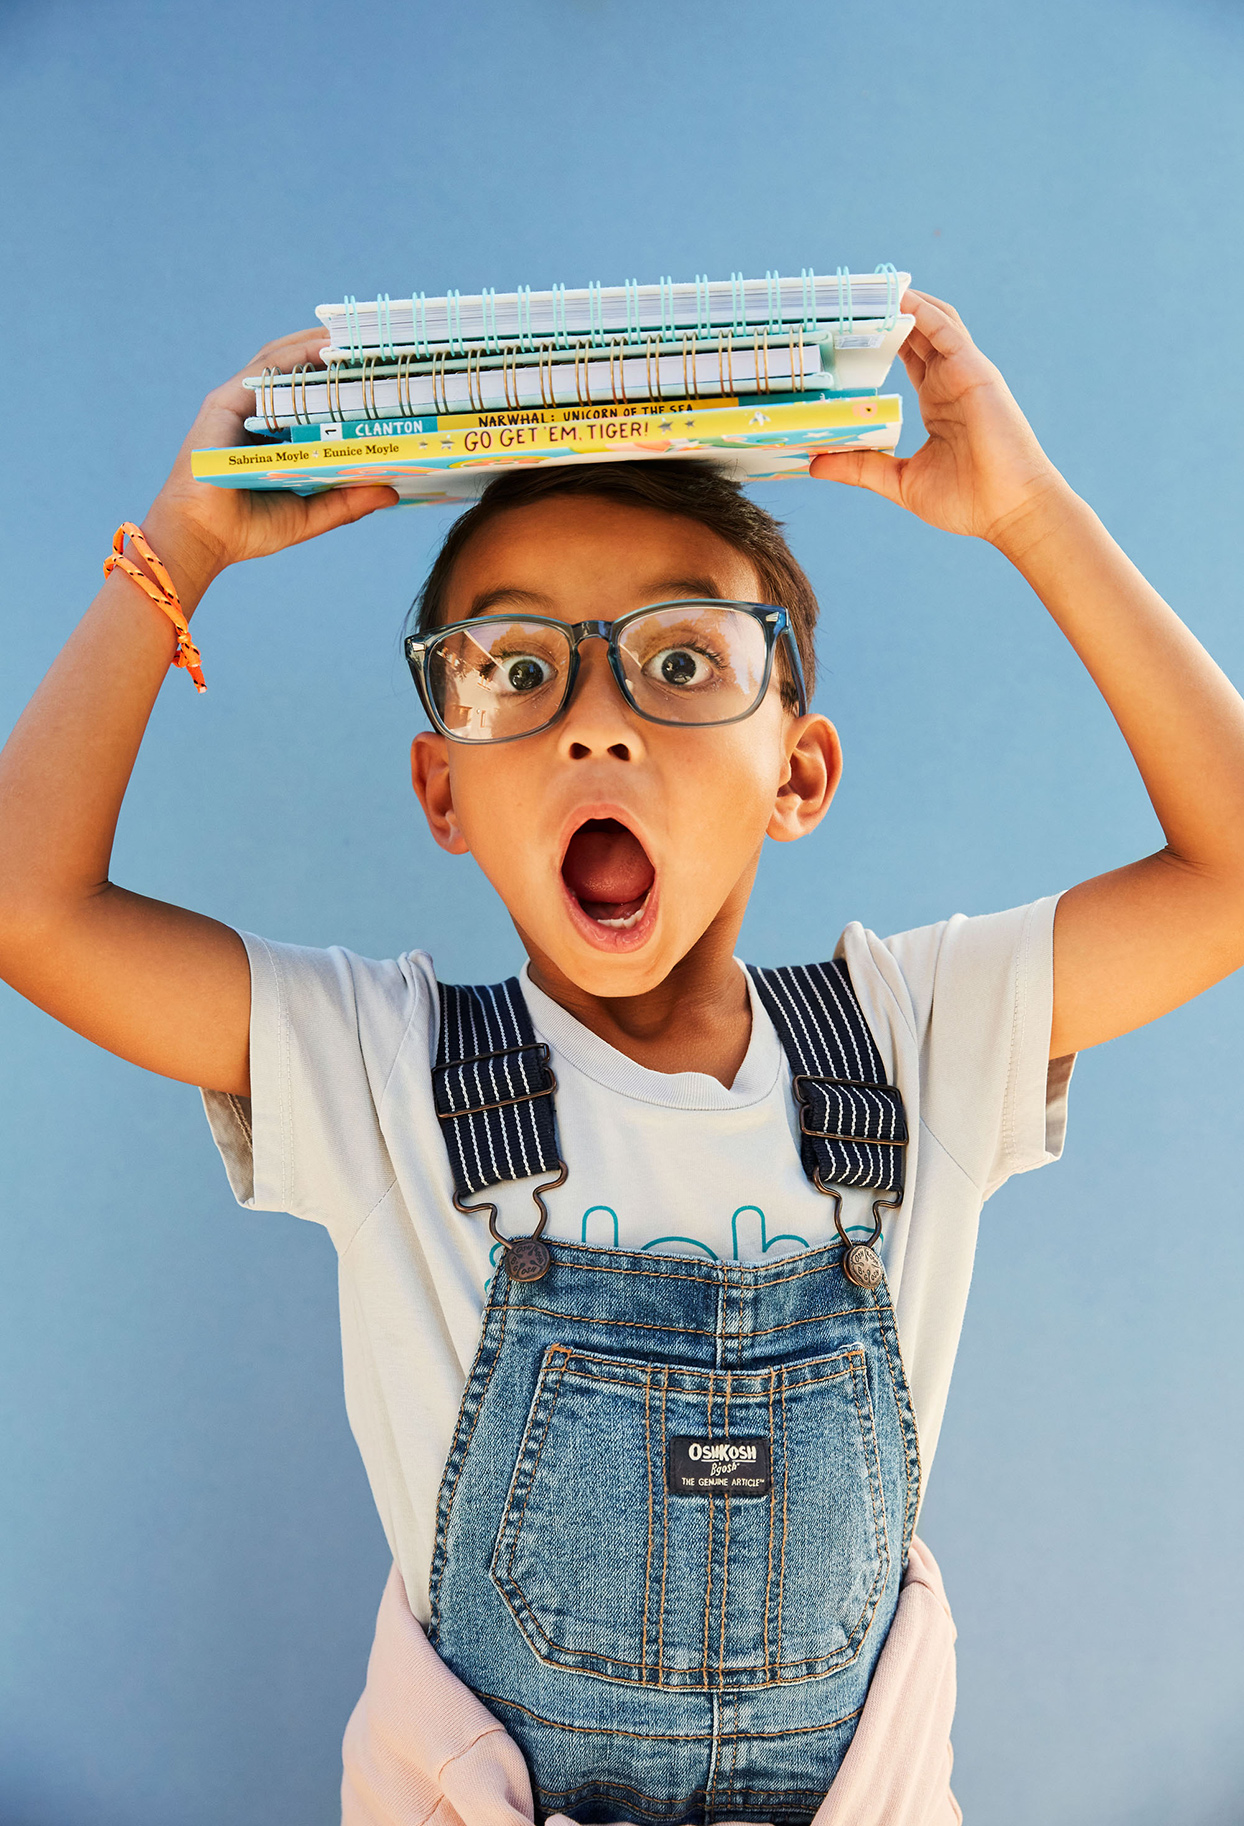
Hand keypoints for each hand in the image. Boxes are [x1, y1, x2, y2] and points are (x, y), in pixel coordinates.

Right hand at [142, 328, 397, 595]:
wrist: (202, 538)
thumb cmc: (247, 529)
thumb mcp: (310, 513)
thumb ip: (347, 501)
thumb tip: (391, 491)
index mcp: (273, 438)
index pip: (309, 400)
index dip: (339, 382)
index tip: (376, 373)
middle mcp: (256, 416)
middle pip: (297, 373)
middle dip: (332, 354)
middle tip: (372, 344)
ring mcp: (239, 405)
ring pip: (283, 361)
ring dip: (318, 344)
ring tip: (354, 335)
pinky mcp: (226, 401)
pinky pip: (266, 368)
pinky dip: (296, 353)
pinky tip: (324, 346)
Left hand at [810, 291, 1070, 550]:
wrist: (1009, 511)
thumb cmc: (967, 501)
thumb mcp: (901, 481)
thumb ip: (861, 468)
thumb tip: (815, 464)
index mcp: (937, 403)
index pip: (908, 358)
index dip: (882, 339)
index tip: (850, 328)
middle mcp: (950, 382)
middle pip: (917, 334)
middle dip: (889, 314)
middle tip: (854, 298)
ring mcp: (964, 374)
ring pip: (933, 323)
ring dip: (905, 303)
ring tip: (872, 288)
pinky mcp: (975, 372)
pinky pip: (948, 330)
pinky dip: (924, 311)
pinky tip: (900, 299)